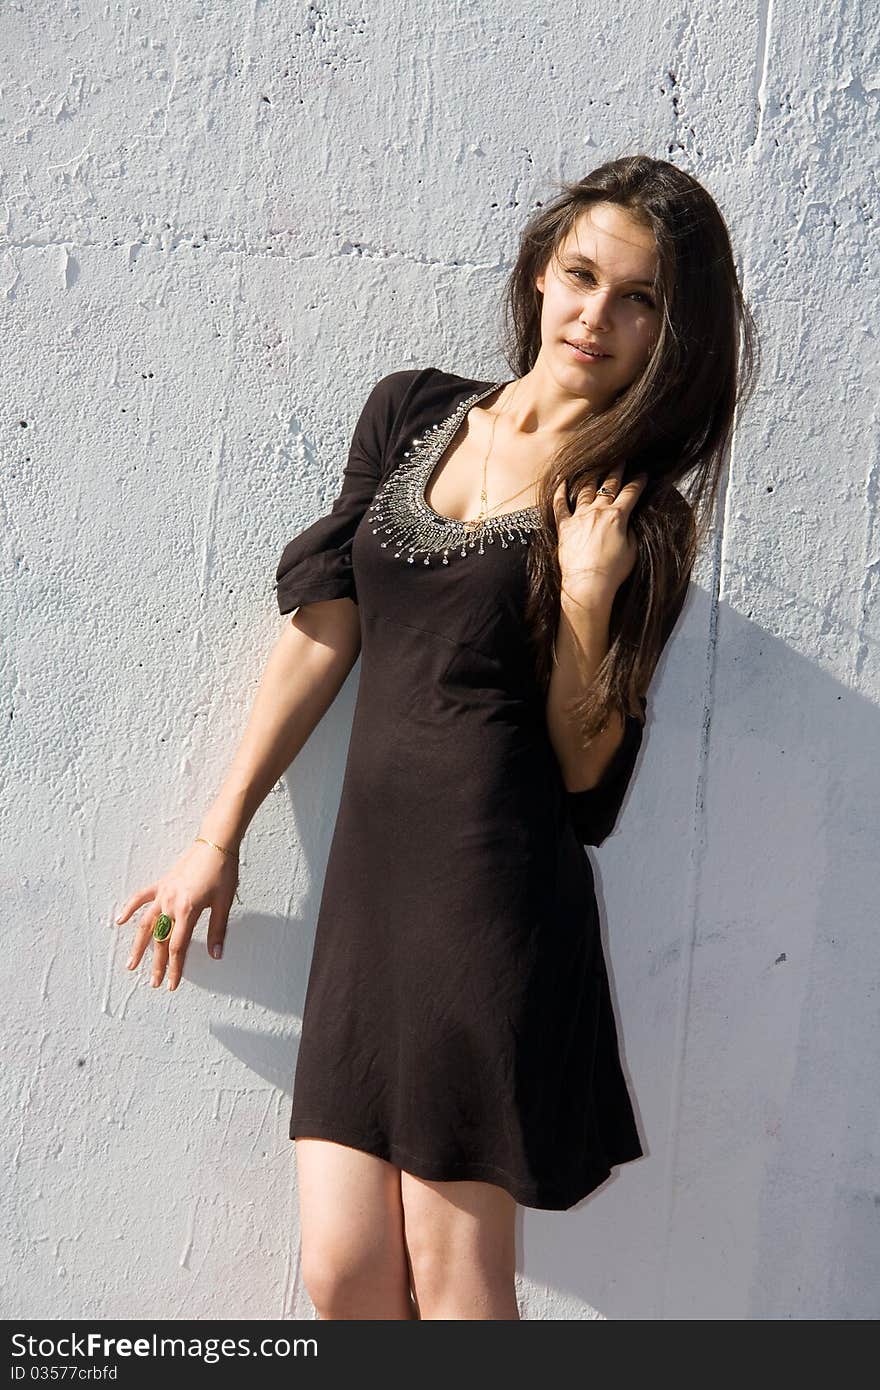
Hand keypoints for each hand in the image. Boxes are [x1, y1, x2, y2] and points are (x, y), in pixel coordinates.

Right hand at [114, 839, 238, 990]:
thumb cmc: (223, 871)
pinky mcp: (161, 883)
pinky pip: (140, 898)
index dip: (175, 968)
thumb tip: (215, 955)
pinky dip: (129, 909)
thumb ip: (217, 930)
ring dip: (138, 945)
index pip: (179, 947)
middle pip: (161, 940)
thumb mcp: (224, 903)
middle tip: (154, 983)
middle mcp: (171, 903)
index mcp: (188, 910)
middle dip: (157, 964)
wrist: (215, 843)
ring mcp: (163, 893)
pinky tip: (120, 921)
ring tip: (131, 964)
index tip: (172, 984)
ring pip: (146, 924)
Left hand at [553, 463, 647, 607]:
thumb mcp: (632, 550)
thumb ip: (630, 530)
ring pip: (585, 489)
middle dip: (616, 471)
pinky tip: (562, 481)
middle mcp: (598, 512)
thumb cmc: (613, 571)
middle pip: (608, 485)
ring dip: (592, 476)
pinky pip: (560, 504)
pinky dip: (560, 491)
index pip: (631, 493)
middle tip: (620, 461)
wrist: (588, 584)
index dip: (638, 482)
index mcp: (617, 516)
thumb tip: (627, 521)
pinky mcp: (564, 527)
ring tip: (595, 467)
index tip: (642, 474)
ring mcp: (579, 517)